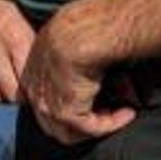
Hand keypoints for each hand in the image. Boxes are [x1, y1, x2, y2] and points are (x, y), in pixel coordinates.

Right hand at [0, 0, 34, 103]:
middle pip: (12, 96)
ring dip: (4, 94)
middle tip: (30, 91)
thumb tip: (50, 70)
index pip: (30, 85)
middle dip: (22, 97)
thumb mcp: (28, 15)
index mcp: (14, 38)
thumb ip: (35, 45)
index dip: (38, 92)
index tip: (43, 89)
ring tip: (13, 85)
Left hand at [20, 7, 134, 144]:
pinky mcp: (66, 113)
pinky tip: (128, 112)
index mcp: (32, 72)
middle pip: (52, 122)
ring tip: (119, 114)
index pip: (45, 100)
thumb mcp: (74, 44)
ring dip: (97, 126)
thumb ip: (81, 65)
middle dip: (80, 123)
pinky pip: (92, 129)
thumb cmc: (81, 27)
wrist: (82, 30)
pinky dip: (112, 124)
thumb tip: (102, 77)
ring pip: (69, 132)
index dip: (70, 105)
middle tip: (107, 113)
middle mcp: (34, 90)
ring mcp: (47, 104)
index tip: (94, 100)